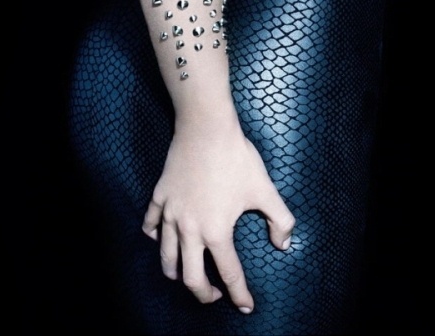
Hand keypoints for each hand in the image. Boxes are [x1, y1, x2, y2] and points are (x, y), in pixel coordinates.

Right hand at [141, 121, 296, 312]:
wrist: (205, 128)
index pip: (229, 273)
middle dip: (202, 294)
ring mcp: (171, 214)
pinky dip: (155, 238)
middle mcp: (190, 230)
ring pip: (167, 256)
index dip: (239, 293)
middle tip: (214, 296)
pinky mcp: (159, 197)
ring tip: (185, 276)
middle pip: (190, 277)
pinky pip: (151, 226)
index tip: (245, 306)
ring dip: (176, 273)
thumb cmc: (237, 158)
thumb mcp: (265, 190)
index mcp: (217, 232)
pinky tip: (160, 240)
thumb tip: (284, 244)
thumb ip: (280, 220)